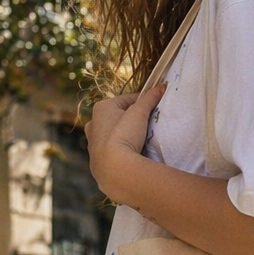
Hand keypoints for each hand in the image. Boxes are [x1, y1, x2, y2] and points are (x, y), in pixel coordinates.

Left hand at [85, 81, 166, 203]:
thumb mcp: (140, 113)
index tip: (154, 106)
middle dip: (131, 118)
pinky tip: (129, 152)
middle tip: (146, 123)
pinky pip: (110, 149)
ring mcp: (92, 142)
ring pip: (112, 133)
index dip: (142, 102)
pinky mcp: (95, 159)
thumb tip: (161, 86)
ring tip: (139, 139)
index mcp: (101, 108)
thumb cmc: (124, 134)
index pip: (126, 100)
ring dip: (123, 133)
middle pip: (117, 116)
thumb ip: (149, 99)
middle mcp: (93, 123)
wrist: (113, 167)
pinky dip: (119, 148)